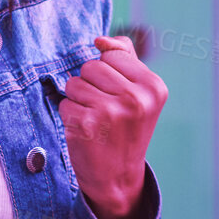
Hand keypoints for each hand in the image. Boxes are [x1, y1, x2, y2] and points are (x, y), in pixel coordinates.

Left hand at [60, 34, 167, 218]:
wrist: (118, 178)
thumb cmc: (125, 130)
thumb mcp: (139, 93)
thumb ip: (125, 58)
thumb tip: (101, 40)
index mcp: (153, 86)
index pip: (112, 55)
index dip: (108, 75)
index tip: (119, 98)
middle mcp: (136, 98)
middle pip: (91, 66)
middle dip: (90, 86)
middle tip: (104, 111)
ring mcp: (111, 111)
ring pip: (74, 83)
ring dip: (77, 101)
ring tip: (95, 120)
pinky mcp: (87, 124)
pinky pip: (64, 103)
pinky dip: (69, 116)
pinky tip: (85, 131)